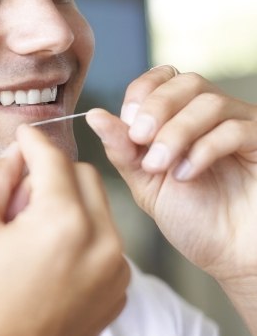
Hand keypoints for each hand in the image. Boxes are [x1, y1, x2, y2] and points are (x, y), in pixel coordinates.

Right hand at [0, 124, 128, 335]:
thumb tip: (16, 154)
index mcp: (63, 222)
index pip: (54, 159)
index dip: (34, 141)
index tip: (23, 135)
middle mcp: (102, 241)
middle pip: (84, 174)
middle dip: (53, 172)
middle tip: (20, 195)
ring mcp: (116, 269)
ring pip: (99, 205)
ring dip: (69, 201)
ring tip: (34, 229)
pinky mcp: (119, 289)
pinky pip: (106, 238)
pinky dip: (83, 231)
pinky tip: (51, 255)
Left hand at [86, 66, 256, 316]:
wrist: (232, 257)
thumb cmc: (193, 220)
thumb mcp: (146, 182)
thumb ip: (122, 149)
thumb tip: (94, 116)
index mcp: (183, 118)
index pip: (163, 78)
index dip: (143, 93)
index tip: (128, 123)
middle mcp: (214, 116)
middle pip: (187, 82)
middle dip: (156, 108)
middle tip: (140, 139)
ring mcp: (242, 127)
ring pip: (209, 102)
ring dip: (176, 132)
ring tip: (160, 165)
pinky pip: (235, 129)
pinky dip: (204, 149)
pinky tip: (187, 174)